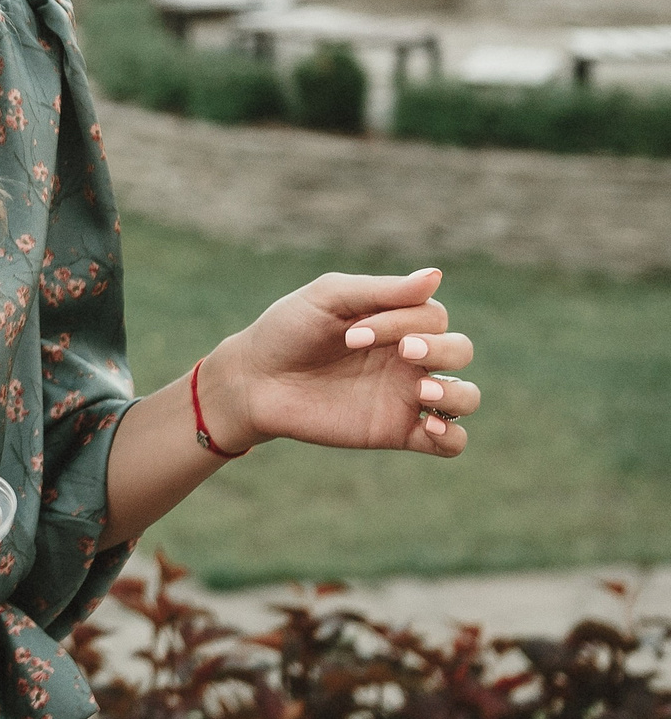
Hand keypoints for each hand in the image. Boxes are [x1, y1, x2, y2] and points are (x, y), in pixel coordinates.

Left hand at [203, 267, 480, 457]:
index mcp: (396, 322)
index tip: (353, 332)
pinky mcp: (395, 432)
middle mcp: (408, 359)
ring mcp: (404, 397)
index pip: (433, 317)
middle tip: (401, 352)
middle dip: (441, 350)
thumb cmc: (287, 331)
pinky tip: (428, 426)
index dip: (405, 322)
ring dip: (457, 394)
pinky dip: (452, 437)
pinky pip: (449, 442)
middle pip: (460, 351)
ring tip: (421, 391)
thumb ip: (381, 290)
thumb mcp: (328, 298)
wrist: (253, 380)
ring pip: (465, 398)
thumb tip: (436, 276)